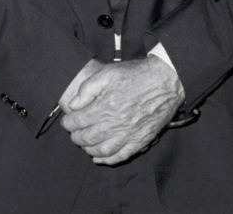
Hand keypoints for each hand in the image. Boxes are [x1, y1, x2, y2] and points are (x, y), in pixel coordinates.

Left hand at [59, 56, 184, 164]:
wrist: (166, 81)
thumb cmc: (137, 75)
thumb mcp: (108, 73)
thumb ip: (88, 88)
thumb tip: (74, 105)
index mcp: (105, 107)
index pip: (78, 122)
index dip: (68, 123)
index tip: (67, 121)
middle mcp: (115, 124)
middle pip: (87, 138)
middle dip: (75, 136)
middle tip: (73, 132)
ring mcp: (128, 135)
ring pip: (101, 150)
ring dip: (88, 149)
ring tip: (84, 143)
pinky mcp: (140, 141)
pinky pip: (120, 156)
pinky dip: (106, 159)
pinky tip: (99, 157)